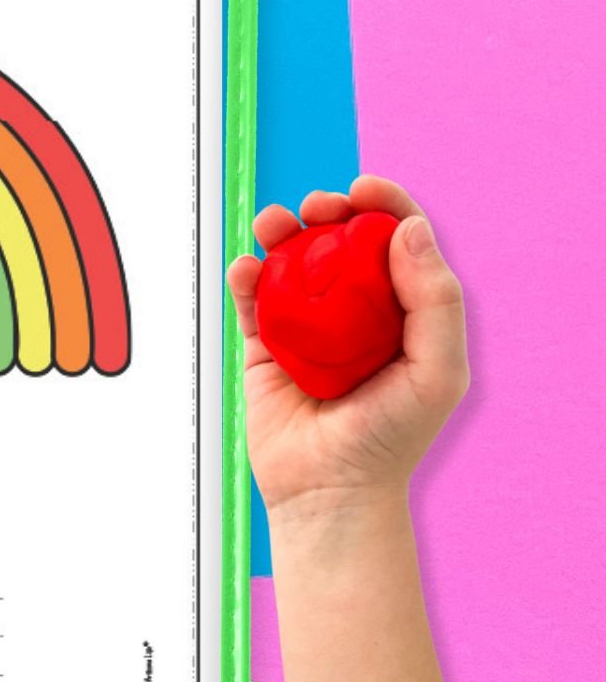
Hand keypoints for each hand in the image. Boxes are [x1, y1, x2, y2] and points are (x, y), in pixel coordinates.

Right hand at [227, 176, 468, 521]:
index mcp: (404, 311)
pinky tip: (247, 268)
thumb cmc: (392, 439)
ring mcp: (309, 324)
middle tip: (319, 208)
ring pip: (292, 258)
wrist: (330, 492)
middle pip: (340, 238)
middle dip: (327, 210)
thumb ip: (436, 302)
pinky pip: (253, 296)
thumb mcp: (436, 373)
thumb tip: (411, 229)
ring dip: (279, 229)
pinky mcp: (267, 343)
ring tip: (273, 224)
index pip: (398, 241)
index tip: (363, 189)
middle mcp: (357, 310)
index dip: (384, 204)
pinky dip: (246, 274)